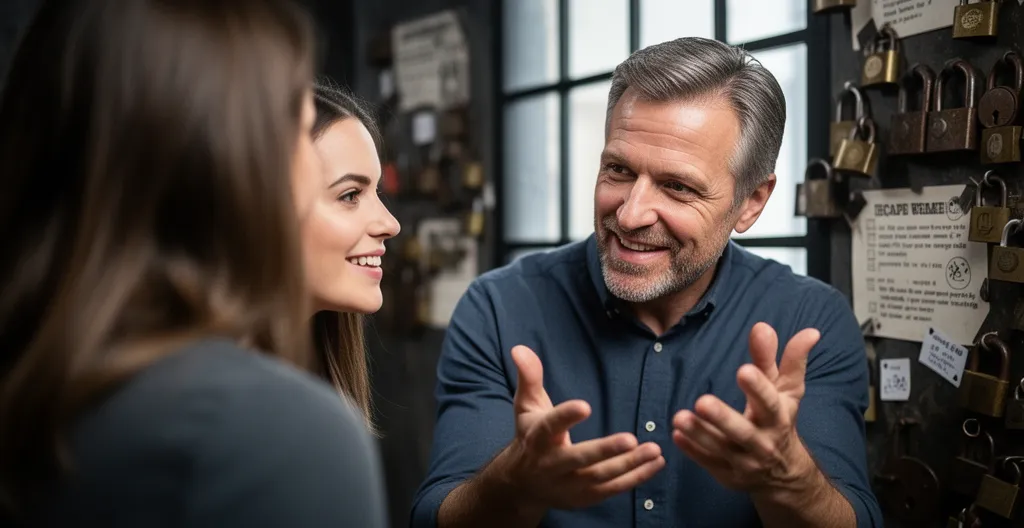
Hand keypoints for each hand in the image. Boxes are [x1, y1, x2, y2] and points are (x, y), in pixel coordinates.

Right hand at [502, 345, 664, 510]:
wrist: (521, 483)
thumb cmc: (529, 435)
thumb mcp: (526, 405)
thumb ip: (529, 376)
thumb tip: (520, 348)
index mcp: (538, 438)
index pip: (551, 426)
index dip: (566, 417)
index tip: (585, 406)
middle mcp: (551, 464)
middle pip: (579, 459)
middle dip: (605, 451)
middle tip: (631, 439)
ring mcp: (568, 484)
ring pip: (600, 477)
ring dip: (629, 465)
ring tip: (653, 449)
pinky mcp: (584, 497)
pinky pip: (612, 489)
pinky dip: (636, 478)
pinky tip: (655, 463)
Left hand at [671, 323, 819, 494]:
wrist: (783, 474)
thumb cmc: (781, 420)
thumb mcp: (787, 391)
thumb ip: (789, 361)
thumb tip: (810, 331)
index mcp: (778, 418)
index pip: (769, 403)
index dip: (758, 388)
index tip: (744, 370)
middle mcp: (763, 442)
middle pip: (743, 431)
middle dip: (723, 418)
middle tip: (702, 401)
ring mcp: (744, 461)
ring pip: (720, 448)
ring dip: (699, 433)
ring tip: (679, 417)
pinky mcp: (727, 474)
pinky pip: (707, 462)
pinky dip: (692, 450)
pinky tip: (676, 435)